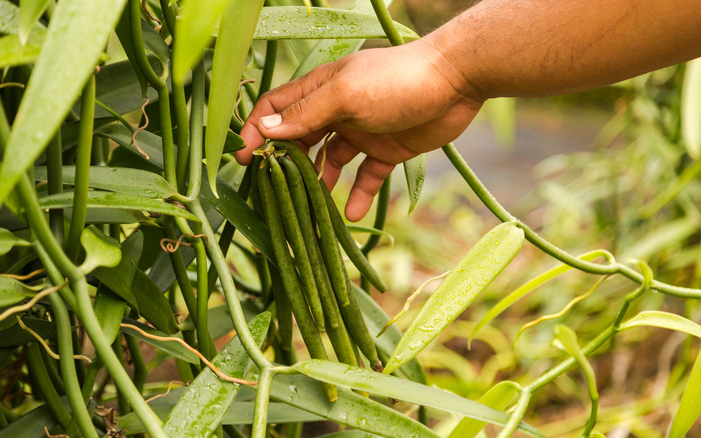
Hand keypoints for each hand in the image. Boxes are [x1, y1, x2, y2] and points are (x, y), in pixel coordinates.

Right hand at [236, 38, 483, 220]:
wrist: (457, 82)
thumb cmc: (396, 80)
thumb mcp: (345, 96)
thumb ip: (306, 114)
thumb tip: (265, 130)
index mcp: (321, 89)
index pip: (277, 108)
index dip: (258, 129)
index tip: (243, 157)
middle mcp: (336, 110)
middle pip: (300, 138)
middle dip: (285, 162)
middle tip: (273, 189)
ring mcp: (361, 131)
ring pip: (329, 161)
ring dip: (318, 183)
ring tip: (309, 207)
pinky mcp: (386, 150)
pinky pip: (365, 176)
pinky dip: (358, 195)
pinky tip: (351, 216)